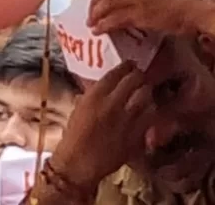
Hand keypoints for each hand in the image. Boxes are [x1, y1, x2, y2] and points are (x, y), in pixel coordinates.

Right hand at [48, 62, 155, 192]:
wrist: (81, 161)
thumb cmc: (75, 133)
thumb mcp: (79, 107)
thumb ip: (92, 94)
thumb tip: (102, 85)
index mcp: (95, 95)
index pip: (116, 73)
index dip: (126, 66)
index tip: (130, 64)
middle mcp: (113, 104)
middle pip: (134, 81)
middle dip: (139, 76)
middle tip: (140, 75)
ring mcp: (127, 120)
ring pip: (146, 97)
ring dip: (147, 91)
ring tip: (146, 90)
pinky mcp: (136, 135)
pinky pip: (150, 117)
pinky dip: (151, 110)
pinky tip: (149, 109)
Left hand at [90, 0, 214, 37]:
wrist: (196, 7)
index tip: (96, 0)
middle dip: (95, 3)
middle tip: (90, 13)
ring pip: (109, 5)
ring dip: (97, 15)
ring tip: (91, 23)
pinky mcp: (139, 15)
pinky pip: (116, 19)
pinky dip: (105, 24)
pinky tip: (100, 30)